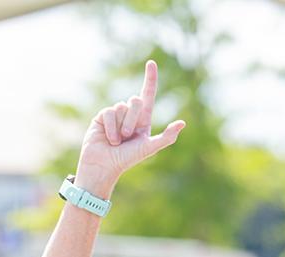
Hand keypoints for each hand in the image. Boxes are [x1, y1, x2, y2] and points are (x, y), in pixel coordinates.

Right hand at [74, 60, 185, 197]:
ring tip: (118, 140)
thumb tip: (182, 124)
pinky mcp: (102, 116)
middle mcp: (129, 114)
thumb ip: (166, 137)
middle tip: (128, 136)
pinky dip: (110, 128)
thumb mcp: (149, 148)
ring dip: (120, 127)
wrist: (105, 165)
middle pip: (135, 101)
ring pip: (121, 107)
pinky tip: (108, 138)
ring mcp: (115, 114)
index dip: (150, 79)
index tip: (151, 63)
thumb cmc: (128, 159)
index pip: (148, 94)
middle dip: (133, 120)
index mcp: (143, 119)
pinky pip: (109, 112)